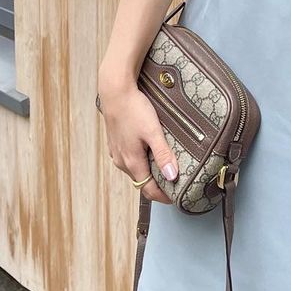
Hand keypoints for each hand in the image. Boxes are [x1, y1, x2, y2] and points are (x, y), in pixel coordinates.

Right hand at [95, 73, 179, 204]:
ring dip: (149, 173)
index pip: (148, 189)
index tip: (175, 198)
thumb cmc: (134, 109)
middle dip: (157, 185)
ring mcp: (116, 152)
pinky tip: (150, 152)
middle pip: (141, 181)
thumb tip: (172, 177)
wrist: (115, 92)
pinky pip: (129, 159)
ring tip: (165, 168)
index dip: (162, 196)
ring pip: (135, 170)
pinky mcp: (115, 143)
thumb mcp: (153, 132)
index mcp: (131, 161)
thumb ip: (163, 154)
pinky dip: (141, 162)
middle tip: (174, 183)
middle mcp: (121, 160)